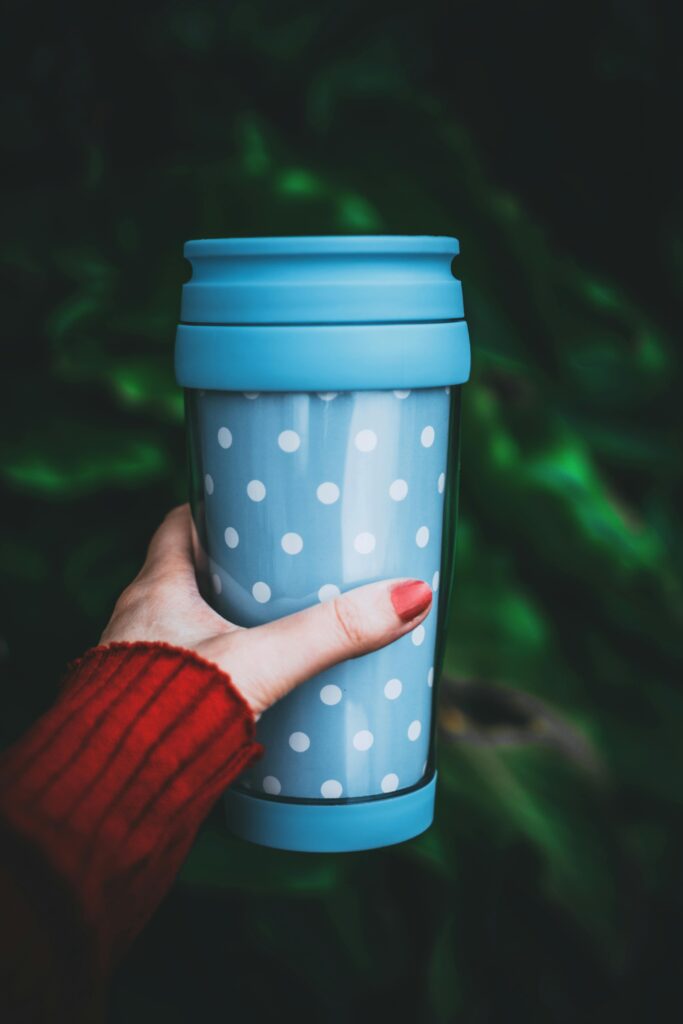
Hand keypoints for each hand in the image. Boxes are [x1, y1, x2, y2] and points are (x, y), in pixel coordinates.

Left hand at [100, 505, 433, 716]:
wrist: (114, 790)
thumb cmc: (167, 714)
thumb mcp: (263, 662)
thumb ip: (332, 634)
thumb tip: (408, 597)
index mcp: (156, 589)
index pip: (178, 525)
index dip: (215, 510)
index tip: (254, 508)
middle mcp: (137, 620)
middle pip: (187, 573)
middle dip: (233, 571)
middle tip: (283, 571)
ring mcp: (135, 663)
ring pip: (185, 624)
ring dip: (224, 622)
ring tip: (275, 627)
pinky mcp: (146, 706)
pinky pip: (184, 667)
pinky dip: (216, 666)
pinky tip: (249, 685)